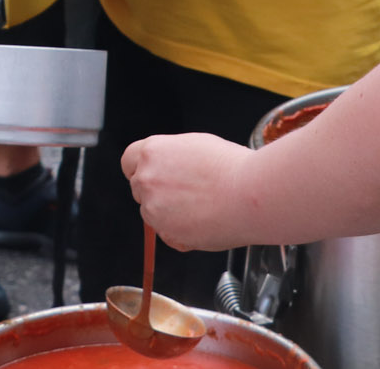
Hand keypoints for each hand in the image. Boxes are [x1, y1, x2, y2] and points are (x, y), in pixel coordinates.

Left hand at [123, 131, 257, 250]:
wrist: (250, 194)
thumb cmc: (232, 168)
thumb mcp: (196, 144)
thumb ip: (171, 156)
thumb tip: (169, 165)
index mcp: (152, 152)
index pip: (129, 161)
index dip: (141, 168)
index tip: (152, 174)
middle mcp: (146, 179)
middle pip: (140, 188)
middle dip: (157, 192)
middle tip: (186, 192)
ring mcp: (154, 208)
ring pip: (153, 214)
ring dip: (169, 213)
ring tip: (202, 206)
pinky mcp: (167, 233)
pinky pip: (168, 235)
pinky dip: (181, 232)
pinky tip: (203, 221)